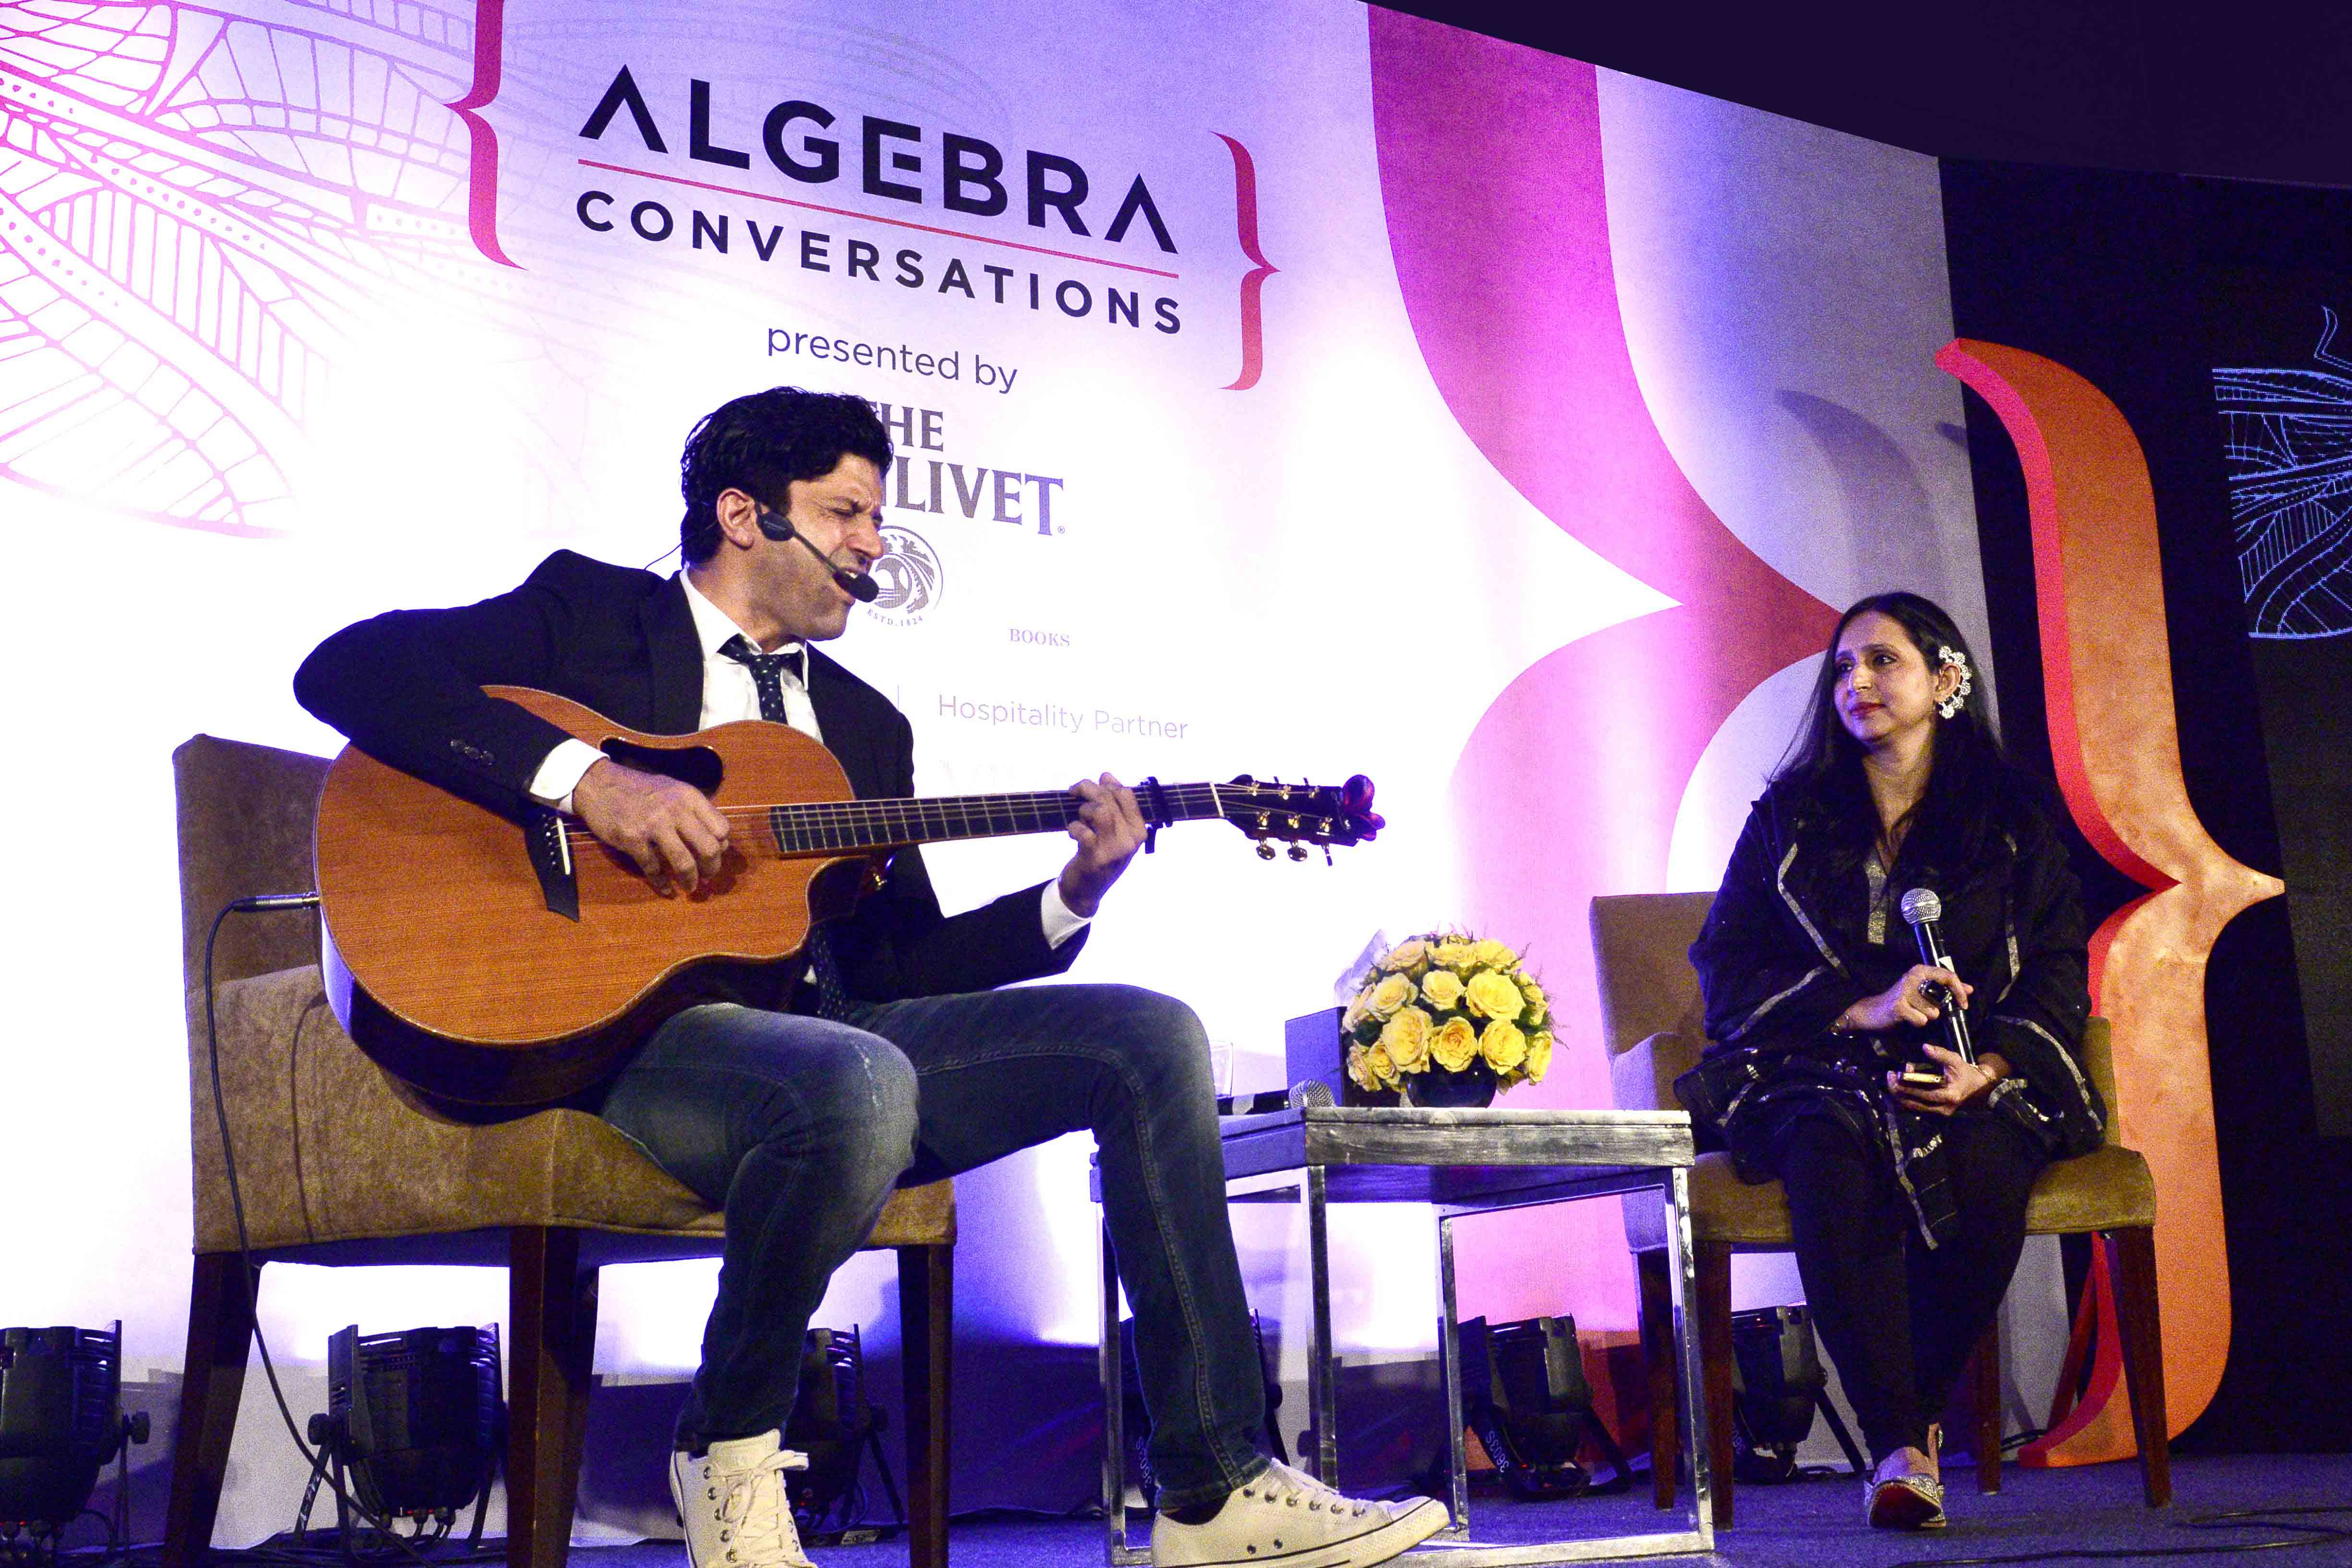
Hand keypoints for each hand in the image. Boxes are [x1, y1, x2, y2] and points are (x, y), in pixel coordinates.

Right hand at [571, 758, 729, 894]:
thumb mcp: (673, 791)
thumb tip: (720, 843)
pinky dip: (661, 883)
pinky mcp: (633, 839)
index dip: (722, 846)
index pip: (721, 828)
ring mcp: (653, 825)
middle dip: (712, 869)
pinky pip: (654, 869)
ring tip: (690, 887)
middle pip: (709, 848)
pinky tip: (665, 889)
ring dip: (690, 881)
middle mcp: (675, 810)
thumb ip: (696, 813)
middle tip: (707, 878)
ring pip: (684, 863)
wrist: (599, 784)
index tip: (715, 856)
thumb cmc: (640, 790)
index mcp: (689, 797)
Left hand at [1057, 773, 1147, 916]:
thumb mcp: (1114, 832)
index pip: (1126, 793)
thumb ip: (1113, 805)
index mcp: (1139, 830)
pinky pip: (1082, 831)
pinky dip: (1073, 828)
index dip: (1107, 783)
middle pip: (1109, 798)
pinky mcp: (1095, 857)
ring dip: (1083, 809)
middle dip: (1087, 789)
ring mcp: (1115, 849)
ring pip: (1098, 810)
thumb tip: (1106, 775)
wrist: (1087, 891)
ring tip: (1079, 818)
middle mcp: (1131, 839)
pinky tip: (1073, 833)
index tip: (1095, 783)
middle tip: (1074, 792)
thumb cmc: (1100, 856)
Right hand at [1838, 963, 1972, 1033]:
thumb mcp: (1924, 991)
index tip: (1964, 1004)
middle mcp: (1913, 977)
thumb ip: (1947, 988)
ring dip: (1926, 1017)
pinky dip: (1917, 1023)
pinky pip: (1921, 1020)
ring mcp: (1905, 991)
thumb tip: (1970, 989)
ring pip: (1933, 1012)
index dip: (1960, 991)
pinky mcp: (1899, 1006)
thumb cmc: (1902, 1000)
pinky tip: (1907, 1018)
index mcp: (1920, 970)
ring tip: (1914, 1013)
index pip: (1949, 976)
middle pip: (1942, 997)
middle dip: (1939, 1008)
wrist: (1873, 1011)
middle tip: (1929, 1011)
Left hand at [1889, 1044, 2008, 1115]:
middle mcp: (1943, 1109)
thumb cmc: (1966, 1073)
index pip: (1922, 1093)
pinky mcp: (1937, 1113)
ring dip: (1900, 1096)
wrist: (1978, 1087)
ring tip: (1891, 1083)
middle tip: (1889, 1078)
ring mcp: (1940, 1113)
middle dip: (1898, 1091)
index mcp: (1949, 1096)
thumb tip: (1924, 1047)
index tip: (1895, 1074)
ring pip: (1913, 1108)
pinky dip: (1907, 1100)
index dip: (1906, 1085)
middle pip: (1914, 1103)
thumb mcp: (1955, 1061)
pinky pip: (1917, 1109)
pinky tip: (1899, 1090)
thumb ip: (1940, 1054)